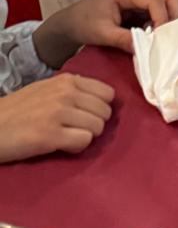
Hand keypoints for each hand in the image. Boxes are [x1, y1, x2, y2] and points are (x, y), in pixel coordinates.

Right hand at [0, 74, 114, 162]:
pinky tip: (62, 146)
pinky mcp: (50, 135)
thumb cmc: (18, 111)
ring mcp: (59, 113)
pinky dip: (77, 147)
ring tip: (67, 138)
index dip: (101, 108)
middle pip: (105, 112)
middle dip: (95, 124)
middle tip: (76, 130)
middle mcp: (66, 93)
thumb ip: (72, 91)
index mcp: (67, 80)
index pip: (107, 93)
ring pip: (98, 126)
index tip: (88, 117)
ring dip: (86, 136)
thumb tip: (100, 101)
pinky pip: (84, 140)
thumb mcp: (47, 90)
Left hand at [33, 0, 177, 67]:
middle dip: (174, 15)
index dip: (162, 20)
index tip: (159, 41)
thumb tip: (144, 49)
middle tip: (169, 37)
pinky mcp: (144, 3)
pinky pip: (163, 8)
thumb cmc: (85, 23)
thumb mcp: (101, 34)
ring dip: (171, 18)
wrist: (73, 21)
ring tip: (163, 37)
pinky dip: (165, 21)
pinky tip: (156, 36)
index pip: (155, 0)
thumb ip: (123, 40)